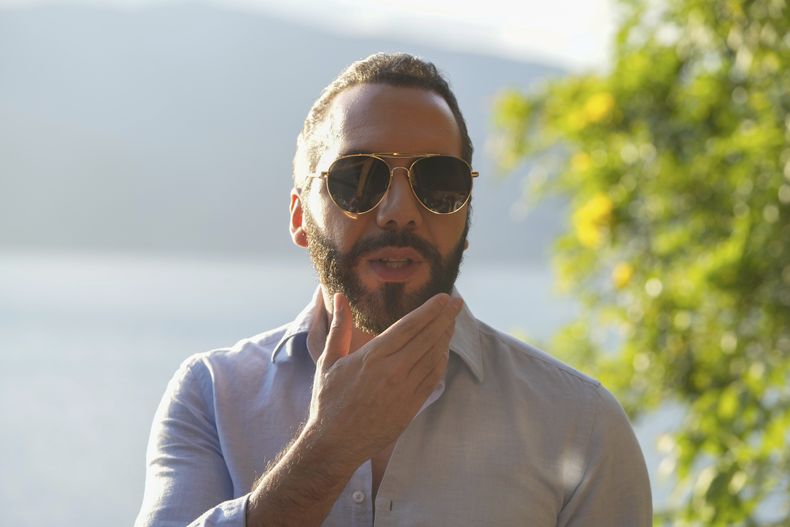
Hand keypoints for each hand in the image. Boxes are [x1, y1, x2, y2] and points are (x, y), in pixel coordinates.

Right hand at [306, 292, 462, 466]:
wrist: (335, 443)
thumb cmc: (328, 401)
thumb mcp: (328, 361)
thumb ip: (339, 327)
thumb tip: (339, 295)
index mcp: (373, 356)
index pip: (409, 325)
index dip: (430, 310)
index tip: (444, 297)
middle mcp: (393, 370)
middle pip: (427, 337)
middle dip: (445, 318)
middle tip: (457, 303)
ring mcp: (405, 389)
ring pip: (433, 357)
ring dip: (445, 337)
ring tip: (451, 322)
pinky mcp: (411, 406)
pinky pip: (433, 378)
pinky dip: (441, 361)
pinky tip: (443, 350)